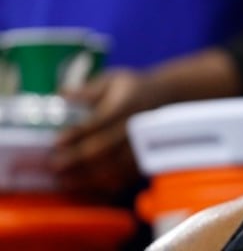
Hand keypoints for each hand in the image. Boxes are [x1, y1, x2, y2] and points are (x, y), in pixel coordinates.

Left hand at [51, 69, 165, 200]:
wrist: (167, 98)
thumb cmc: (132, 88)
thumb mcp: (113, 79)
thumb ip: (88, 89)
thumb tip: (62, 95)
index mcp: (126, 105)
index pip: (98, 122)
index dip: (77, 133)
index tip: (56, 141)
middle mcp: (136, 127)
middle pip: (103, 148)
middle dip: (75, 159)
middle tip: (53, 165)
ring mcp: (142, 145)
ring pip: (113, 166)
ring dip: (86, 176)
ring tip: (63, 181)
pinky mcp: (145, 158)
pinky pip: (124, 177)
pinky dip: (103, 184)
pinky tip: (86, 186)